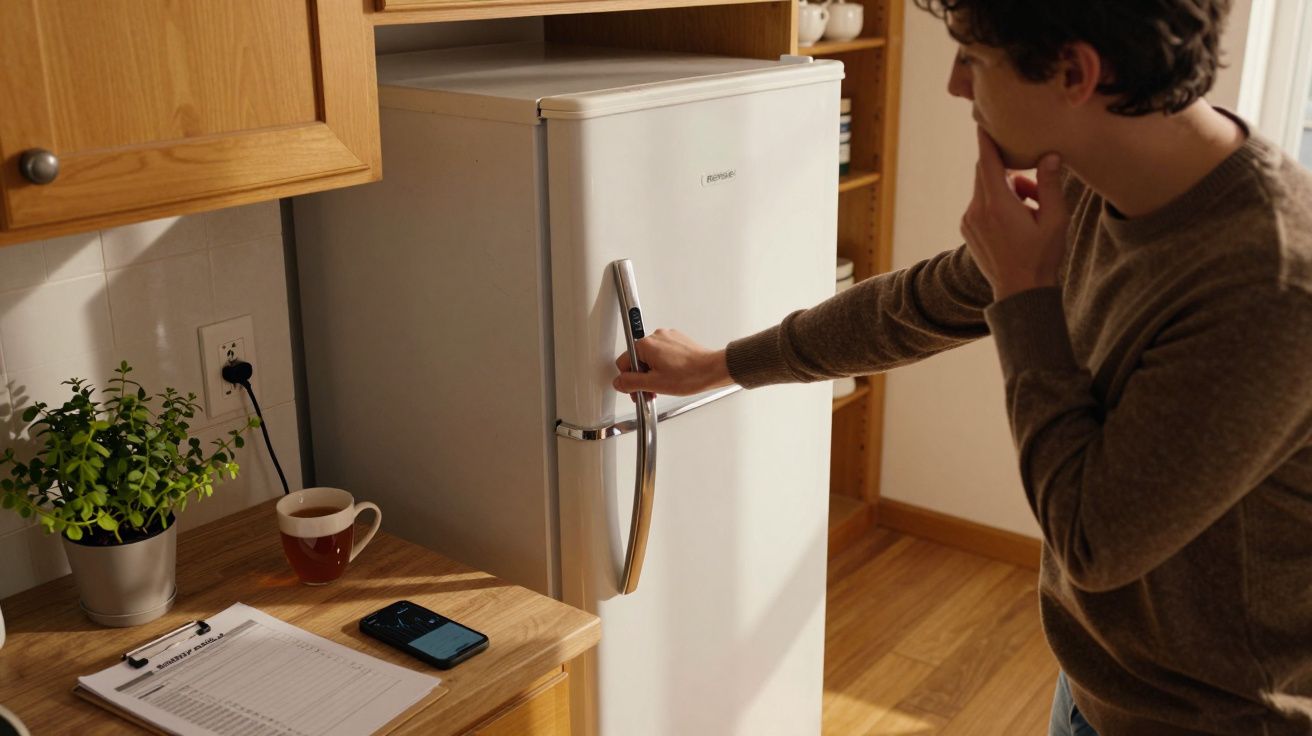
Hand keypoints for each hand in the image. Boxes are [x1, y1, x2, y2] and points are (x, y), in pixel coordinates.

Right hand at [612, 328, 733, 398]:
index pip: (623, 363)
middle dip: (642, 377)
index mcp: (646, 345)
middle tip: (650, 391)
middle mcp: (656, 336)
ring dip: (653, 373)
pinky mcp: (677, 341)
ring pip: (650, 357)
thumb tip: (619, 382)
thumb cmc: (690, 375)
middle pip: (637, 360)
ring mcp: (668, 337)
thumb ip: (631, 383)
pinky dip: (664, 366)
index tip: (637, 390)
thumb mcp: (654, 384)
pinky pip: (663, 354)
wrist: (712, 370)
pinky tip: (672, 377)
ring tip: (664, 385)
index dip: (629, 380)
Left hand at [960, 127, 1069, 300]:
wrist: (1020, 293)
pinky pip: (980, 204)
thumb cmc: (1041, 256)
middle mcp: (976, 210)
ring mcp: (968, 221)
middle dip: (1008, 169)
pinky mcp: (967, 229)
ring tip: (1031, 207)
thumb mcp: (1055, 219)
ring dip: (1006, 188)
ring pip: (985, 188)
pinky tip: (1017, 219)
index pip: (986, 160)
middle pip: (985, 172)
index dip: (985, 138)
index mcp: (996, 205)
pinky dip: (997, 202)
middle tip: (1032, 183)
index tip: (983, 119)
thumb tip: (1049, 155)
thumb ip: (1050, 185)